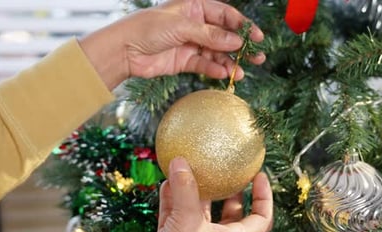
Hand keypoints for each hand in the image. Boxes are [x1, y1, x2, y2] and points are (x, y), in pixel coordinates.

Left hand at [79, 0, 264, 89]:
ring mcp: (190, 43)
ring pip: (216, 53)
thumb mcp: (182, 26)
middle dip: (240, 47)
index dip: (242, 25)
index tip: (257, 37)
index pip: (225, 15)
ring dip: (229, 62)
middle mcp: (195, 25)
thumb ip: (210, 34)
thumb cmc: (148, 28)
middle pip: (224, 35)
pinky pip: (203, 65)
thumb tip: (236, 41)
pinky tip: (223, 75)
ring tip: (242, 72)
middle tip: (258, 58)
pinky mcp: (184, 61)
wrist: (124, 50)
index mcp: (195, 8)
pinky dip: (213, 70)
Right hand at [137, 157, 272, 231]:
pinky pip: (173, 213)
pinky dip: (171, 197)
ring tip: (191, 169)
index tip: (259, 176)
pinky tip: (168, 182)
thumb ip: (185, 190)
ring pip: (197, 210)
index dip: (264, 197)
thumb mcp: (188, 221)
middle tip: (226, 170)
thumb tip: (181, 162)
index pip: (260, 219)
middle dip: (228, 190)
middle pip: (229, 212)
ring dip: (194, 190)